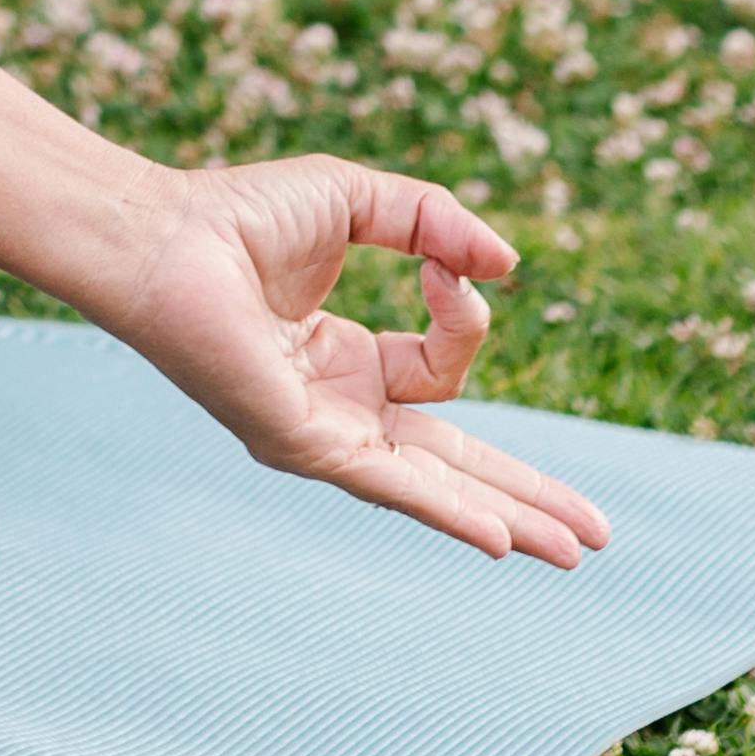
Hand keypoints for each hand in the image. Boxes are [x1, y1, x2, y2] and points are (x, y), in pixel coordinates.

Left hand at [104, 156, 613, 568]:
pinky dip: (447, 510)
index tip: (440, 266)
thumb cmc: (237, 213)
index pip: (441, 367)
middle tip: (593, 534)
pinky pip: (389, 484)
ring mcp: (321, 433)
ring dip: (508, 518)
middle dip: (526, 494)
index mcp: (346, 359)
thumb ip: (436, 225)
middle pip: (453, 463)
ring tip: (574, 554)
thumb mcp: (360, 201)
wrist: (161, 235)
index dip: (460, 313)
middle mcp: (337, 408)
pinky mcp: (301, 441)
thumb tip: (506, 269)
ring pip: (434, 487)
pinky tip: (499, 540)